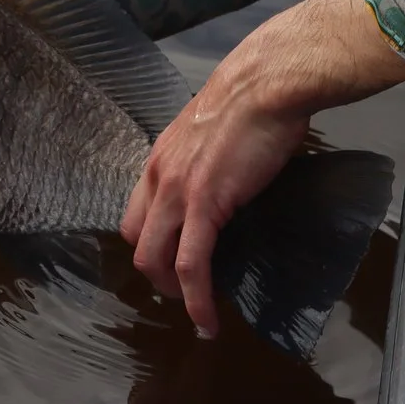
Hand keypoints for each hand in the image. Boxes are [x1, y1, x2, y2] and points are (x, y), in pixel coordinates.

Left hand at [121, 0, 404, 337]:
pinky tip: (208, 320)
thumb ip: (209, 159)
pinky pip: (191, 265)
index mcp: (160, 157)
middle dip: (158, 274)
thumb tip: (229, 177)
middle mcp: (158, 176)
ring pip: (156, 260)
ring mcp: (177, 192)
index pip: (137, 214)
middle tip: (185, 292)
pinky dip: (196, 299)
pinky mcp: (204, 205)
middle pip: (139, 242)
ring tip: (198, 313)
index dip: (152, 244)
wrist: (267, 83)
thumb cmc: (254, 99)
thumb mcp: (215, 131)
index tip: (173, 262)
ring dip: (174, 293)